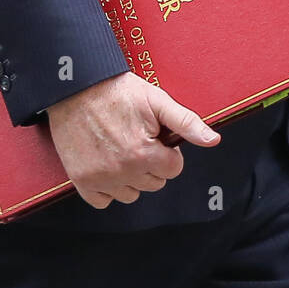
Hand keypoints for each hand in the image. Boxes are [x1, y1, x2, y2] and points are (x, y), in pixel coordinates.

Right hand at [47, 71, 220, 209]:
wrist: (75, 87)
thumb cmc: (117, 90)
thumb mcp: (157, 100)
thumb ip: (186, 123)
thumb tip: (213, 140)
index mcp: (143, 154)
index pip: (173, 169)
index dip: (168, 151)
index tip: (155, 136)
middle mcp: (122, 171)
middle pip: (154, 183)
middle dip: (152, 163)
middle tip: (138, 138)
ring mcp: (99, 178)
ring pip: (131, 194)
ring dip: (131, 177)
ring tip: (122, 149)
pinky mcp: (81, 180)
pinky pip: (103, 201)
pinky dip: (107, 188)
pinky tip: (107, 164)